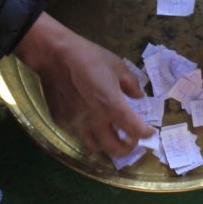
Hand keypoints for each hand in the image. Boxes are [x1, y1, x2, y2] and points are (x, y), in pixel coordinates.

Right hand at [14, 13, 153, 155]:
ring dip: (106, 143)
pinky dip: (87, 130)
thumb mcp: (117, 66)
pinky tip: (87, 118)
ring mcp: (76, 123)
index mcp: (112, 105)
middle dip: (127, 149)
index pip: (135, 130)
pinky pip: (78, 133)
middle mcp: (95, 120)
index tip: (148, 132)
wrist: (54, 55)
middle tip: (130, 140)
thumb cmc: (88, 57)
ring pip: (95, 146)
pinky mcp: (62, 121)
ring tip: (109, 134)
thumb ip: (131, 84)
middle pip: (115, 149)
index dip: (145, 134)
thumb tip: (139, 97)